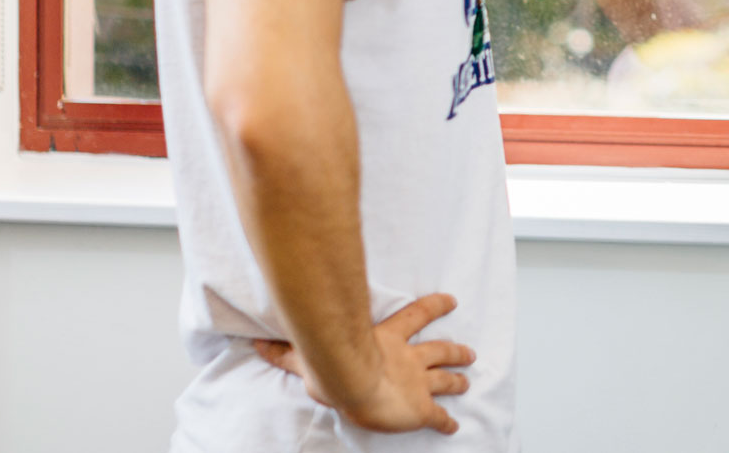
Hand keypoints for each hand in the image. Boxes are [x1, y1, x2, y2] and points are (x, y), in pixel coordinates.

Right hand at [255, 293, 476, 435]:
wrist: (356, 384)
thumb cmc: (335, 368)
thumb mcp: (309, 356)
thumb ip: (285, 352)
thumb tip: (257, 344)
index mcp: (389, 341)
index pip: (417, 315)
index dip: (436, 306)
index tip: (452, 300)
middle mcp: (409, 359)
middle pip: (439, 350)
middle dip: (456, 351)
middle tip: (470, 353)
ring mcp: (418, 383)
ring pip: (446, 378)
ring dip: (458, 379)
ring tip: (468, 380)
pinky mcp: (421, 409)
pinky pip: (438, 417)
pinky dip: (447, 423)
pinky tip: (453, 427)